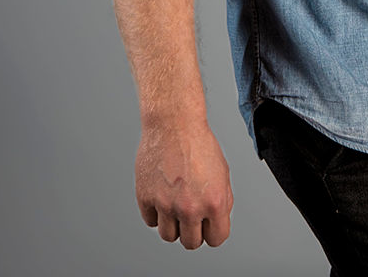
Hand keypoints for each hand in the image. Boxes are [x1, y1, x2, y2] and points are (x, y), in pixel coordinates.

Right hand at [135, 120, 233, 248]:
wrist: (174, 124)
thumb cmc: (199, 145)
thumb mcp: (223, 174)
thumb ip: (221, 202)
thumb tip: (215, 224)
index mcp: (214, 203)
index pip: (216, 239)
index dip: (213, 232)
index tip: (208, 224)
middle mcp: (190, 207)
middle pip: (191, 243)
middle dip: (193, 231)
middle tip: (190, 215)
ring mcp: (166, 204)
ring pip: (168, 236)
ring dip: (173, 225)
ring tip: (175, 206)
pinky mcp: (145, 198)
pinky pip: (150, 220)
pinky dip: (156, 212)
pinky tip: (162, 196)